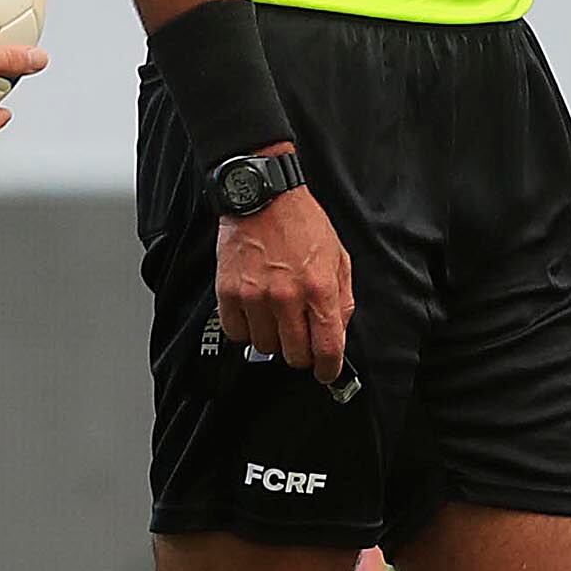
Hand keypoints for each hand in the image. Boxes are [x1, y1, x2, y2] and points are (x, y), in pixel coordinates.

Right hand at [217, 179, 354, 389]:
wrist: (262, 198)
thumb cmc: (301, 225)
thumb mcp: (338, 259)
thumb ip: (342, 300)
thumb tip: (337, 333)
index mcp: (318, 289)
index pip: (326, 348)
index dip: (328, 368)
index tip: (327, 372)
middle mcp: (286, 297)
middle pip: (294, 355)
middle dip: (301, 353)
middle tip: (301, 338)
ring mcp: (254, 297)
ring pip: (265, 347)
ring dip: (273, 338)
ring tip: (276, 316)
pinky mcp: (228, 293)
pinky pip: (236, 333)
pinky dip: (246, 330)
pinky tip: (255, 313)